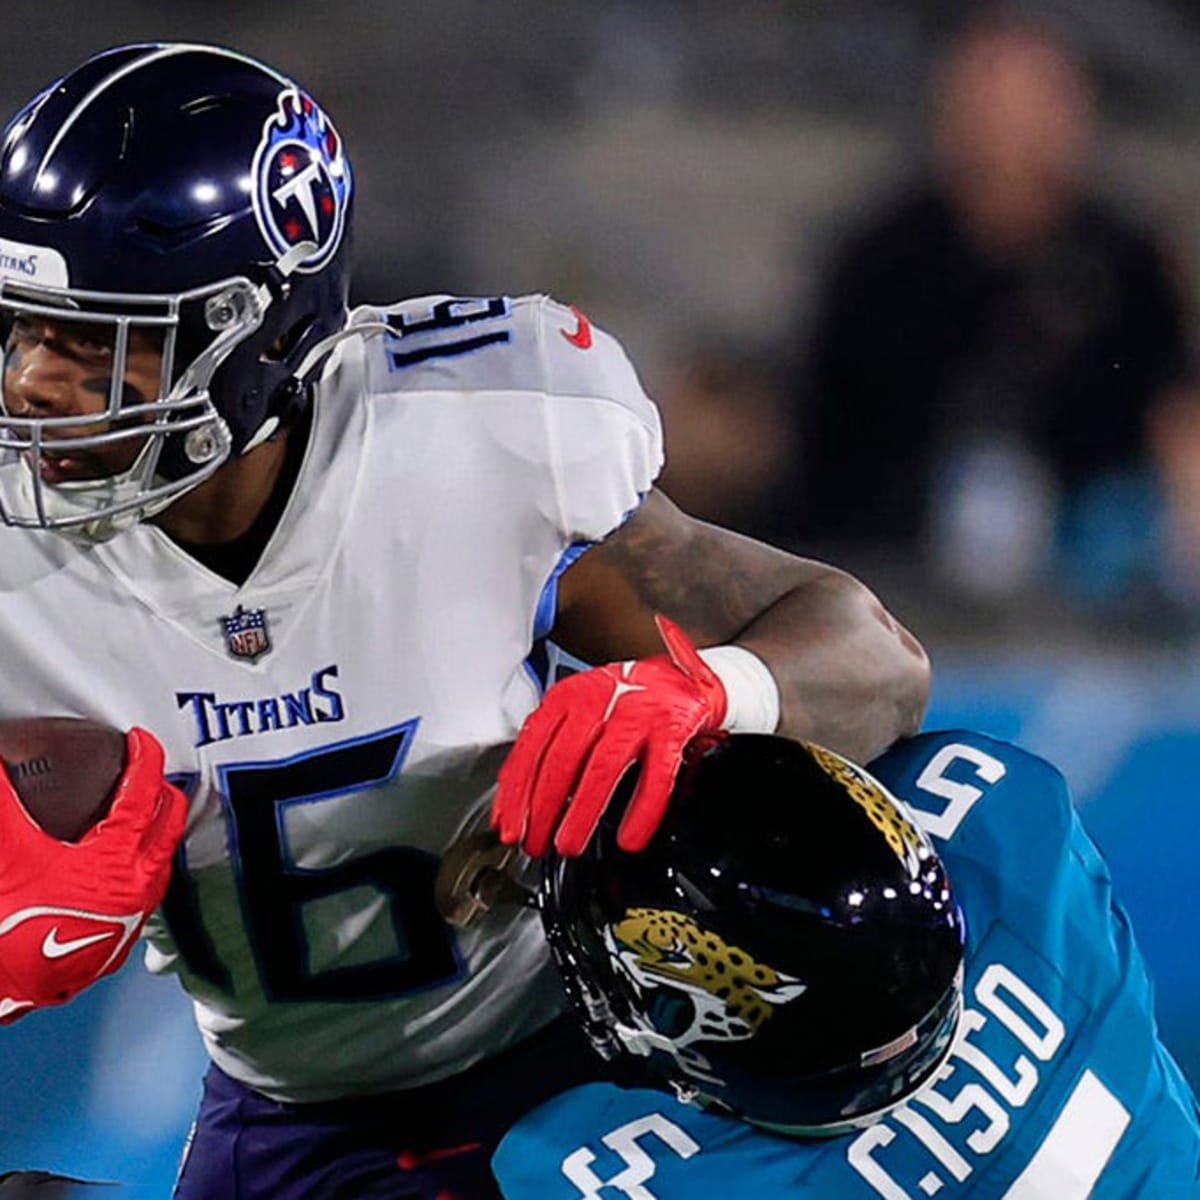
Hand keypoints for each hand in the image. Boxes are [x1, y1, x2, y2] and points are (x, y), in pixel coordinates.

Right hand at [0, 728, 187, 1022]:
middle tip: (149, 773)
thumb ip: (4, 797)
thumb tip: (2, 756)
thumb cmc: (5, 923)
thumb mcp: (7, 849)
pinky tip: (125, 866)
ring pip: (163, 862)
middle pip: (169, 824)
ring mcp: (132, 918)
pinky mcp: (118, 946)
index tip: (140, 740)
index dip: (145, 758)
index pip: (143, 793)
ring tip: (143, 813)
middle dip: (163, 792)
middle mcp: (137, 888)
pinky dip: (144, 869)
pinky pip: (147, 895)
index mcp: (116, 860)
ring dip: (158, 833)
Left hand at [493, 615, 726, 855]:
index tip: (508, 827)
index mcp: (568, 697)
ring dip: (582, 813)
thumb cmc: (623, 700)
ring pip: (602, 769)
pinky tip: (629, 838)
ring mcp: (636, 714)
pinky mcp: (672, 729)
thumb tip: (515, 801)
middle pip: (561, 760)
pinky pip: (656, 777)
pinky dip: (642, 812)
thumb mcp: (579, 710)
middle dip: (543, 810)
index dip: (516, 793)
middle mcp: (599, 701)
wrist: (679, 679)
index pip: (531, 748)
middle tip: (536, 844)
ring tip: (569, 845)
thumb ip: (548, 747)